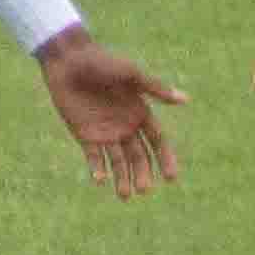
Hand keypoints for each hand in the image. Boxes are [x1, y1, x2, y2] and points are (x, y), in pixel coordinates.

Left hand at [38, 25, 183, 197]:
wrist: (69, 60)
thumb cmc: (102, 62)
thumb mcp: (131, 75)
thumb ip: (155, 89)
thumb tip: (185, 99)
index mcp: (140, 113)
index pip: (158, 142)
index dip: (165, 160)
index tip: (171, 178)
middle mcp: (126, 126)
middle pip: (139, 157)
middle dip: (143, 174)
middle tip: (144, 190)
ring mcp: (105, 132)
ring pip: (118, 162)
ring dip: (122, 178)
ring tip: (125, 195)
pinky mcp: (84, 135)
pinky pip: (94, 157)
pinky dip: (98, 169)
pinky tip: (101, 180)